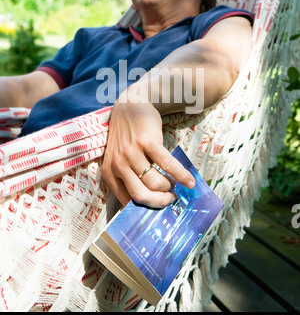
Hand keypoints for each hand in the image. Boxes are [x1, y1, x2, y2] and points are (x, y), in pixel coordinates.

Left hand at [101, 92, 194, 207]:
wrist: (131, 104)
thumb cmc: (127, 136)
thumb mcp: (119, 158)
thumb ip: (129, 177)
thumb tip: (152, 202)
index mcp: (109, 172)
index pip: (127, 201)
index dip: (146, 209)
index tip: (159, 210)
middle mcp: (117, 164)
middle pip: (141, 196)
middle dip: (160, 202)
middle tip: (170, 200)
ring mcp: (132, 152)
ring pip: (155, 183)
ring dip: (170, 188)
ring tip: (175, 186)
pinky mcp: (147, 142)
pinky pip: (168, 165)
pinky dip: (181, 176)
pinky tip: (189, 181)